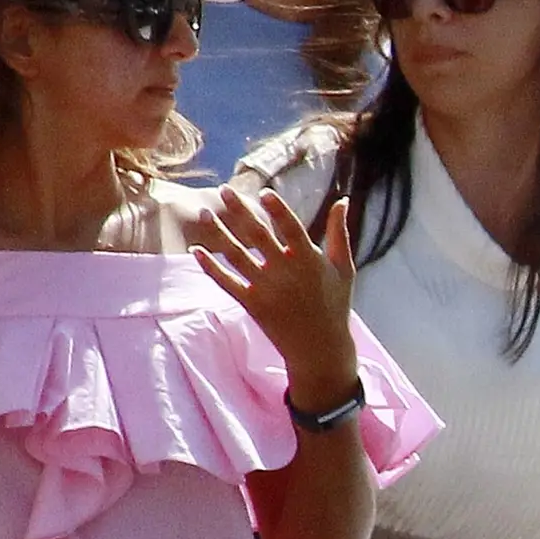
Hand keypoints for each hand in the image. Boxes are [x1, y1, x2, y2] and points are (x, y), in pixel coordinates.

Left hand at [194, 180, 361, 404]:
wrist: (319, 348)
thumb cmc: (335, 304)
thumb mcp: (344, 267)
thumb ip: (340, 233)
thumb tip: (343, 200)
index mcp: (310, 261)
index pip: (291, 229)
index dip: (278, 210)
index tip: (263, 193)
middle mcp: (286, 273)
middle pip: (258, 235)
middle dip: (240, 211)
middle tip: (224, 190)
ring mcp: (267, 289)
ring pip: (236, 255)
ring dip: (218, 233)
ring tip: (203, 213)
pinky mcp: (252, 304)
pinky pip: (226, 282)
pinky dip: (210, 266)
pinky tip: (195, 250)